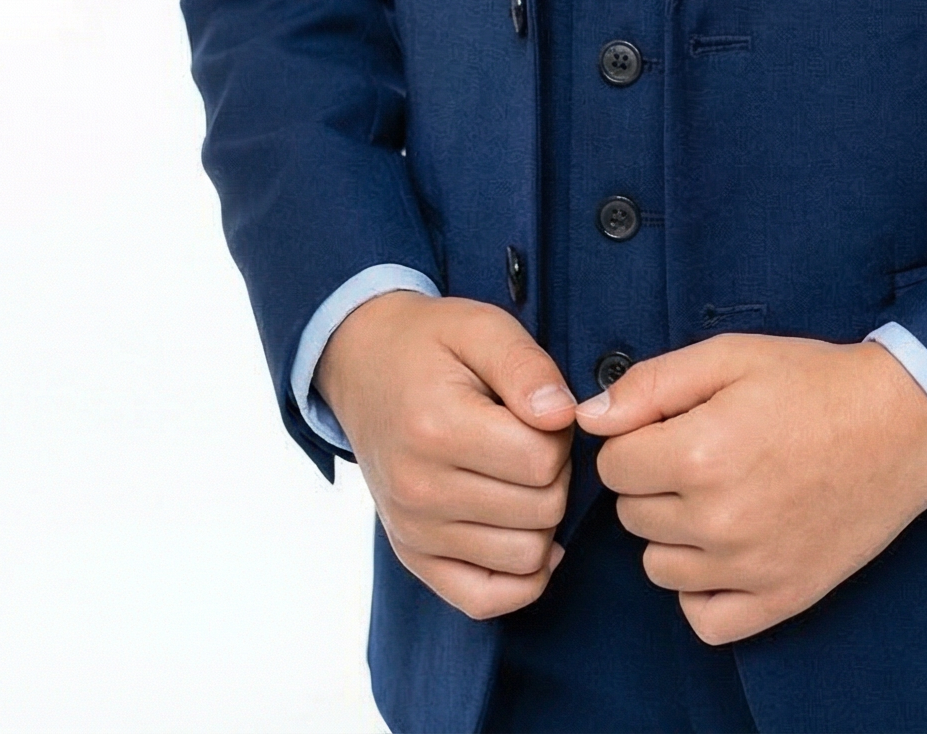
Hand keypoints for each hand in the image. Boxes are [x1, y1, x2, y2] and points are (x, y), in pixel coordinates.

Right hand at [317, 290, 579, 619]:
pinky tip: (525, 533)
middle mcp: (419, 490)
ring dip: (542, 518)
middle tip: (532, 439)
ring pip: (525, 557)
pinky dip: (521, 577)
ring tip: (520, 476)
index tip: (540, 410)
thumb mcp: (480, 327)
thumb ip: (526, 366)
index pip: (542, 459)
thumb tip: (564, 415)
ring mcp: (413, 531)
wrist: (363, 366)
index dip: (560, 432)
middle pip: (541, 509)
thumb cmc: (430, 346)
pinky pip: (484, 599)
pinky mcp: (413, 556)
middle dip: (556, 472)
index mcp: (436, 428)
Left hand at [575, 333, 926, 644]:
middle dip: (653, 482)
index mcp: (701, 453)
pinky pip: (704, 619)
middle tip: (702, 453)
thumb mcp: (730, 356)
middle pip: (632, 516)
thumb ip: (650, 383)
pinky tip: (723, 550)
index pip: (614, 466)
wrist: (901, 424)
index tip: (670, 425)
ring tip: (717, 495)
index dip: (636, 439)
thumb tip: (588, 417)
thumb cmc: (814, 383)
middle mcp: (720, 519)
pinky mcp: (781, 598)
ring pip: (658, 567)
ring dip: (673, 533)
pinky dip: (702, 591)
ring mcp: (751, 567)